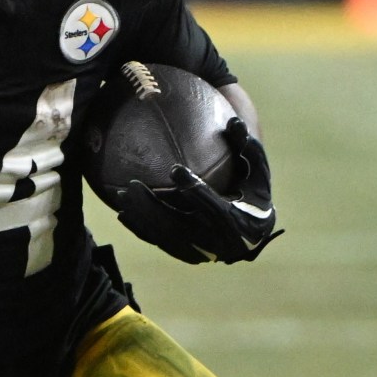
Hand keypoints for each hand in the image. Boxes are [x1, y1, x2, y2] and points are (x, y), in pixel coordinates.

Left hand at [110, 118, 279, 264]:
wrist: (252, 233)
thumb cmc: (253, 193)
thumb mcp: (257, 171)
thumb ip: (247, 148)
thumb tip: (233, 121)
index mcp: (240, 223)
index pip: (215, 207)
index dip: (195, 190)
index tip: (175, 169)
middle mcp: (218, 242)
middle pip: (180, 226)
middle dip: (153, 207)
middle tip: (131, 185)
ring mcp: (200, 251)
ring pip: (165, 236)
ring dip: (141, 217)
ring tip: (120, 196)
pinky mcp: (186, 254)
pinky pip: (159, 242)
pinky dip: (141, 228)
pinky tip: (122, 213)